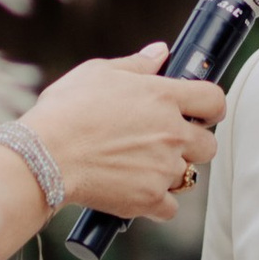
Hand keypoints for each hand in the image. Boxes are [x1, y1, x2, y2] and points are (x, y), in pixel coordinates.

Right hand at [24, 47, 226, 222]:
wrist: (44, 156)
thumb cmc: (66, 110)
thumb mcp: (98, 72)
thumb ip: (137, 64)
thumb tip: (161, 52)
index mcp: (164, 97)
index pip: (214, 100)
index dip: (212, 108)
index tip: (203, 113)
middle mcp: (172, 133)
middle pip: (209, 145)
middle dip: (193, 145)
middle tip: (165, 144)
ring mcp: (163, 168)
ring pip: (187, 176)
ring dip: (169, 173)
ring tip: (139, 167)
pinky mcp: (149, 198)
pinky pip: (169, 207)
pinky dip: (156, 203)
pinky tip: (135, 191)